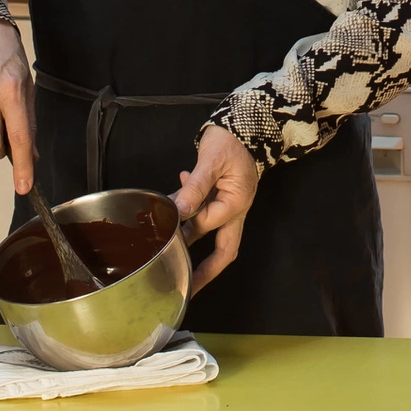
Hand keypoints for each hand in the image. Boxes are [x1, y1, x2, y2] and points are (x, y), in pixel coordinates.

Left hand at [171, 126, 258, 296]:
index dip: (186, 229)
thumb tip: (178, 209)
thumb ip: (195, 186)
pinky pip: (202, 211)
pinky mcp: (219, 196)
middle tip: (186, 288)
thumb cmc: (232, 140)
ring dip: (188, 240)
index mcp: (236, 203)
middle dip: (206, 271)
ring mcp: (227, 204)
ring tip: (165, 250)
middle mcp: (233, 209)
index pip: (208, 224)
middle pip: (223, 249)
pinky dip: (187, 212)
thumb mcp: (212, 161)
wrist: (245, 122)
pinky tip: (171, 202)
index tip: (166, 235)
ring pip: (208, 231)